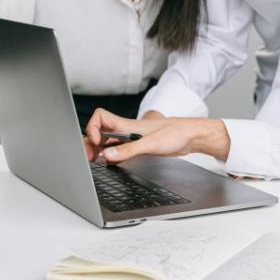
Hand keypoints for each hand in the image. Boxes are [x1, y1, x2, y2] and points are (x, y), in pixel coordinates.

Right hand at [84, 108, 230, 163]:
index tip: (96, 143)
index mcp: (127, 125)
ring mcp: (131, 138)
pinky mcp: (138, 146)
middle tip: (88, 157)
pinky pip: (118, 149)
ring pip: (107, 142)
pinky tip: (111, 162)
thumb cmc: (175, 133)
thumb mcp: (151, 144)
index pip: (100, 118)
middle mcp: (126, 130)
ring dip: (98, 150)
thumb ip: (129, 150)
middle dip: (90, 143)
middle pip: (99, 132)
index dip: (93, 128)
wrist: (191, 137)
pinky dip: (111, 155)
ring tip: (94, 160)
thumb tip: (108, 155)